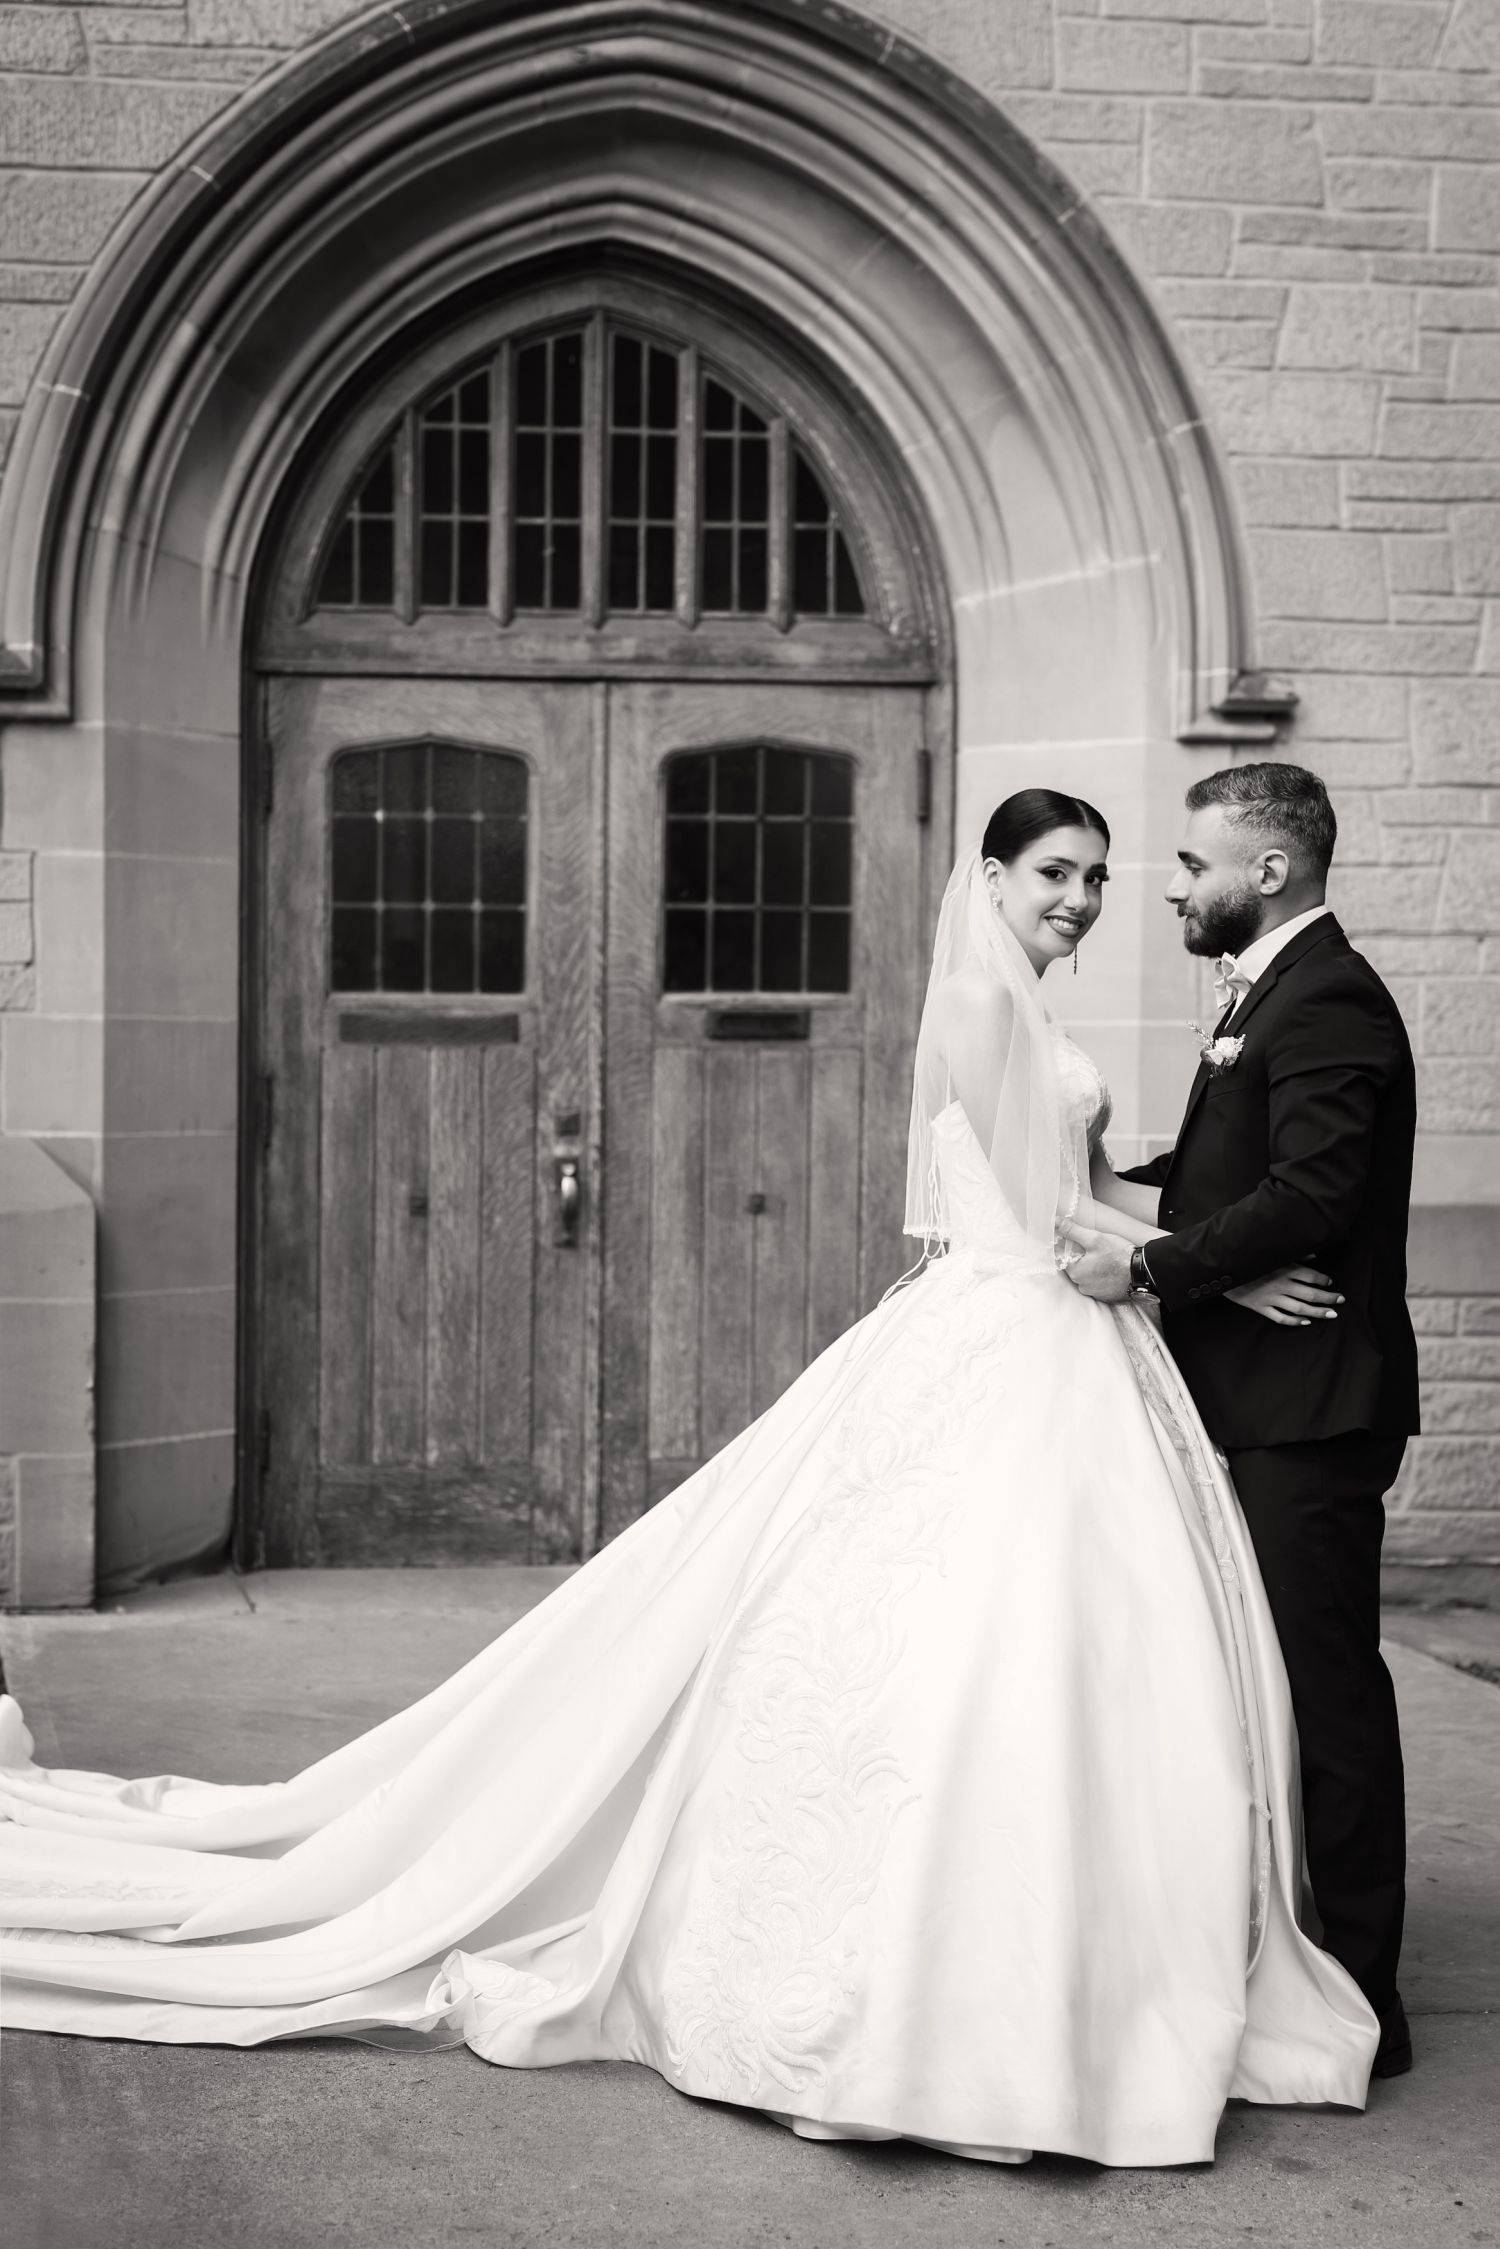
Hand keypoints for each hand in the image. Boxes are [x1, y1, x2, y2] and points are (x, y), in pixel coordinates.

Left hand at [1059, 1220, 1134, 1302]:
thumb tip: (1055, 1222)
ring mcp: (1095, 1293)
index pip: (1064, 1258)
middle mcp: (1082, 1286)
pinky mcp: (1107, 1296)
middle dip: (1083, 1258)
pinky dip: (1103, 1277)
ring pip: (1088, 1276)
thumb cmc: (1118, 1255)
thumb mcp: (1094, 1238)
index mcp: (1076, 1273)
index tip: (1081, 1243)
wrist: (1142, 1271)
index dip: (1070, 1248)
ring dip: (1093, 1268)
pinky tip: (1111, 1269)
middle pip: (1076, 1268)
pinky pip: (1099, 1284)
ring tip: (1107, 1259)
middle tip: (1098, 1250)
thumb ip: (1072, 1231)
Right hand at [1225, 1265, 1342, 1327]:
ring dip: (1317, 1311)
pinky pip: (1281, 1318)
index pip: (1311, 1276)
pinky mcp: (1261, 1308)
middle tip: (1340, 1300)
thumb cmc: (1250, 1260)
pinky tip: (1305, 1322)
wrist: (1224, 1271)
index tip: (1330, 1282)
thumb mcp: (1272, 1254)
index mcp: (1284, 1269)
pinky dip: (1294, 1321)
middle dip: (1328, 1298)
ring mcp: (1271, 1298)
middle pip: (1310, 1293)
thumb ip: (1294, 1256)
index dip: (1323, 1280)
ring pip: (1300, 1308)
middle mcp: (1281, 1285)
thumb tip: (1314, 1256)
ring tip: (1331, 1314)